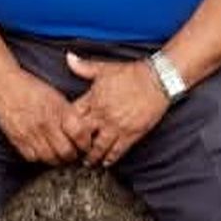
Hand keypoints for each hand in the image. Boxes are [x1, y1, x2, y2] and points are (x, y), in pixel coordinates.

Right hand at [0, 69, 80, 165]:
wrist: (4, 86)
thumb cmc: (32, 88)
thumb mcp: (57, 97)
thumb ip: (69, 115)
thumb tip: (82, 132)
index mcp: (59, 110)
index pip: (80, 135)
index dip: (86, 143)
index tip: (84, 145)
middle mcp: (46, 124)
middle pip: (66, 152)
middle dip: (73, 155)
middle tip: (73, 152)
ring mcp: (31, 133)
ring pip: (50, 158)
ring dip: (57, 159)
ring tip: (58, 153)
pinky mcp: (18, 140)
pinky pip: (33, 158)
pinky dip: (40, 157)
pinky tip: (42, 150)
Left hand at [66, 52, 169, 167]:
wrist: (157, 80)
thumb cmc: (131, 73)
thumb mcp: (104, 68)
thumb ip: (84, 67)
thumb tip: (68, 57)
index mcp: (94, 98)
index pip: (72, 117)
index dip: (66, 126)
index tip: (63, 132)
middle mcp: (103, 114)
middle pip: (82, 136)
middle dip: (76, 144)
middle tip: (71, 152)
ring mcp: (117, 126)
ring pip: (98, 147)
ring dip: (91, 156)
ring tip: (87, 162)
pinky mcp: (131, 134)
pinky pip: (117, 151)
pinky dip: (110, 159)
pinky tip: (106, 163)